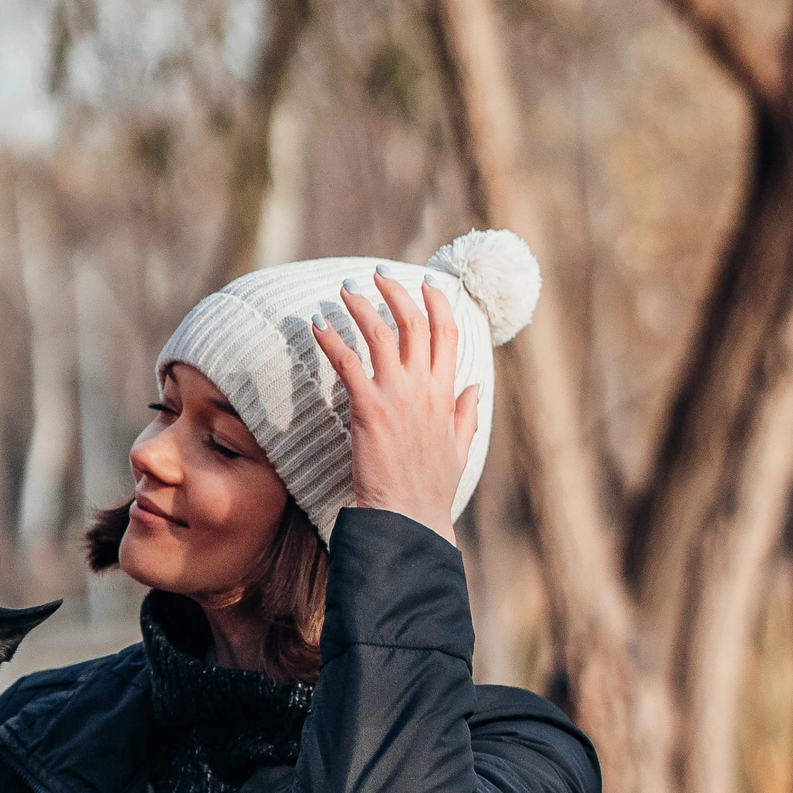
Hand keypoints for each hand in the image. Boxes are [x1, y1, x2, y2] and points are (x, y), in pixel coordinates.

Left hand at [313, 272, 478, 543]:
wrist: (409, 517)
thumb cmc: (430, 490)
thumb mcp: (459, 449)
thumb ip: (466, 415)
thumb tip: (476, 387)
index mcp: (446, 393)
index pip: (447, 332)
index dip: (437, 301)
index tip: (426, 281)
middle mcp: (424, 387)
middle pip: (414, 322)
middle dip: (396, 292)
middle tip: (376, 274)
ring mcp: (397, 396)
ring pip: (381, 334)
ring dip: (361, 306)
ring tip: (344, 290)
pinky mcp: (369, 409)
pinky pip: (348, 363)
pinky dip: (331, 339)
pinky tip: (317, 324)